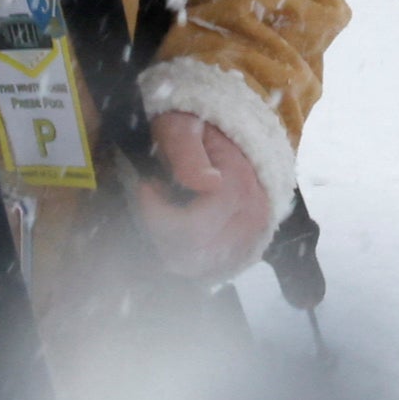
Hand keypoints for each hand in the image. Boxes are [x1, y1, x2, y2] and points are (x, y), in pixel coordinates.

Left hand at [133, 110, 273, 279]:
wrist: (236, 135)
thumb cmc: (202, 129)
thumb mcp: (185, 126)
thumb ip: (189, 153)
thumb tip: (207, 183)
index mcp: (238, 188)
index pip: (190, 229)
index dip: (155, 213)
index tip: (147, 185)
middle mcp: (251, 220)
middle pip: (191, 256)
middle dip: (160, 231)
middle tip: (156, 200)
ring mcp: (251, 239)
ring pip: (197, 269)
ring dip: (171, 246)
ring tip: (170, 211)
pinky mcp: (247, 251)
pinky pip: (210, 273)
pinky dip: (189, 257)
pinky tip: (182, 230)